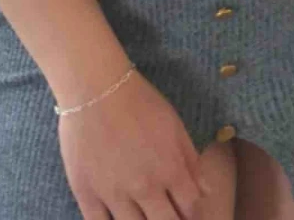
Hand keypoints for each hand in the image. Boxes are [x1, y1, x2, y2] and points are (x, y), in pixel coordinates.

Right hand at [59, 69, 209, 219]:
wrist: (95, 88)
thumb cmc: (139, 101)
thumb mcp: (174, 124)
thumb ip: (191, 160)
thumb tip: (206, 191)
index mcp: (170, 170)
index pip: (191, 208)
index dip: (192, 213)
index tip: (186, 210)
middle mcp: (146, 188)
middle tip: (166, 214)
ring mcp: (115, 195)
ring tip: (143, 216)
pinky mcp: (87, 194)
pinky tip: (117, 219)